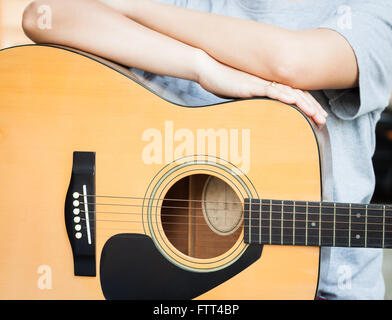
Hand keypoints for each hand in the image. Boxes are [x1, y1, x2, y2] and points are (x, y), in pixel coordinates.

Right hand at [195, 51, 327, 124]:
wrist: (209, 69)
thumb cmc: (223, 83)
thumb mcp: (241, 96)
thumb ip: (253, 102)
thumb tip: (258, 114)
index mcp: (268, 86)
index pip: (293, 96)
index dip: (307, 106)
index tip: (316, 118)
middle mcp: (269, 83)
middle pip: (297, 94)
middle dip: (312, 108)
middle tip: (324, 120)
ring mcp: (261, 83)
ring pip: (289, 93)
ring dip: (305, 104)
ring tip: (317, 115)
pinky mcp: (251, 85)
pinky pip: (271, 90)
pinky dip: (284, 95)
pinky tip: (295, 101)